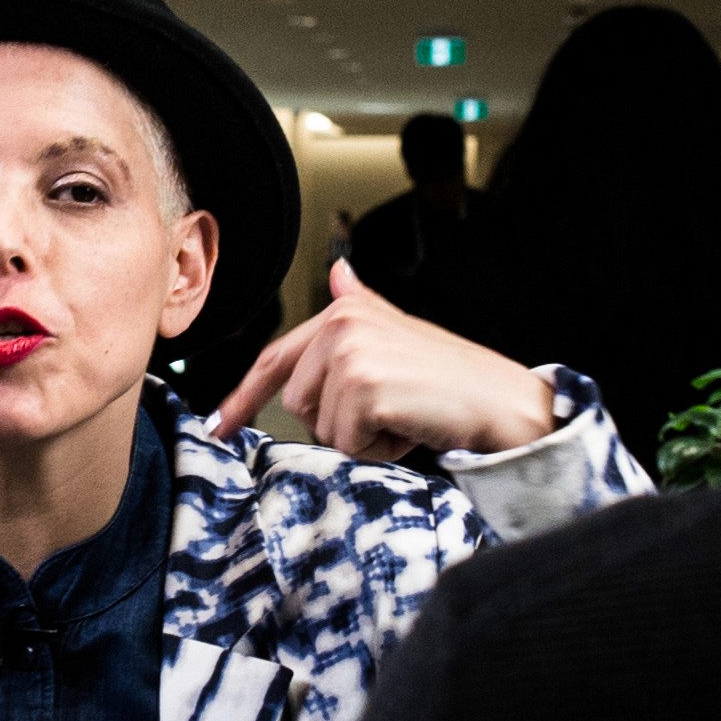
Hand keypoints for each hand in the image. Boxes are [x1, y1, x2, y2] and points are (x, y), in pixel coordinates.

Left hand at [211, 262, 557, 462]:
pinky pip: (346, 443)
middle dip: (338, 422)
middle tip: (390, 410)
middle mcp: (340, 324)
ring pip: (319, 427)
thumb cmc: (452, 378)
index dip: (243, 398)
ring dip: (360, 437)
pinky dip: (378, 449)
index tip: (218, 427)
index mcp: (344, 312)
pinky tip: (410, 426)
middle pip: (295, 403)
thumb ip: (362, 307)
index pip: (276, 359)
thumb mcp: (400, 335)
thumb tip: (337, 272)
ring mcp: (350, 354)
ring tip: (402, 415)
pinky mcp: (364, 388)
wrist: (502, 402)